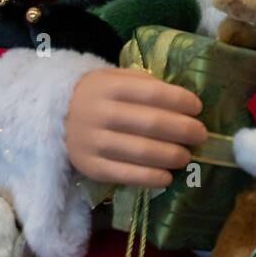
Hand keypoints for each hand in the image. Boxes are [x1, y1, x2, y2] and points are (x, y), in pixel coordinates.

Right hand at [66, 68, 205, 188]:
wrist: (55, 117)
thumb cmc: (97, 96)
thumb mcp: (114, 78)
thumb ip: (144, 83)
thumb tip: (183, 101)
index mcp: (108, 86)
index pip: (153, 93)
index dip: (180, 101)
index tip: (198, 107)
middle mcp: (99, 113)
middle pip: (152, 124)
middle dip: (184, 130)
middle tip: (200, 135)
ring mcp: (93, 142)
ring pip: (142, 152)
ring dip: (172, 156)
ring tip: (186, 156)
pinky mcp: (91, 167)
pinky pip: (127, 175)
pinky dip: (152, 178)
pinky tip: (167, 176)